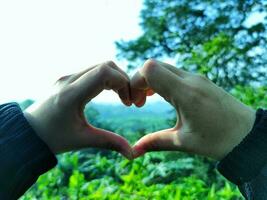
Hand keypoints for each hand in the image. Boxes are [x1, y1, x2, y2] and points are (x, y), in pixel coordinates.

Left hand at [24, 61, 132, 158]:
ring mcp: (67, 78)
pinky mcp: (68, 79)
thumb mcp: (82, 140)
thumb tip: (132, 154)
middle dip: (123, 80)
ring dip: (115, 79)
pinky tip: (110, 93)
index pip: (104, 72)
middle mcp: (69, 80)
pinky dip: (106, 79)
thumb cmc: (52, 138)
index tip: (128, 102)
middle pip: (106, 65)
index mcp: (72, 94)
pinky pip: (93, 71)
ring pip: (100, 66)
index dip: (123, 82)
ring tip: (122, 98)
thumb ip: (109, 143)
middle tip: (128, 100)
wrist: (28, 133)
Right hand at [131, 59, 255, 159]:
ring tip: (148, 100)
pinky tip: (163, 97)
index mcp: (185, 93)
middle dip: (140, 81)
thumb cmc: (219, 140)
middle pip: (154, 65)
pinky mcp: (201, 81)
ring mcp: (197, 78)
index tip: (135, 101)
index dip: (135, 81)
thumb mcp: (184, 142)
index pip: (150, 69)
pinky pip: (175, 73)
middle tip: (139, 103)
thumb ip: (156, 142)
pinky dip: (163, 81)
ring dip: (151, 81)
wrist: (249, 135)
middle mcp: (191, 80)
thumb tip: (134, 150)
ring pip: (164, 68)